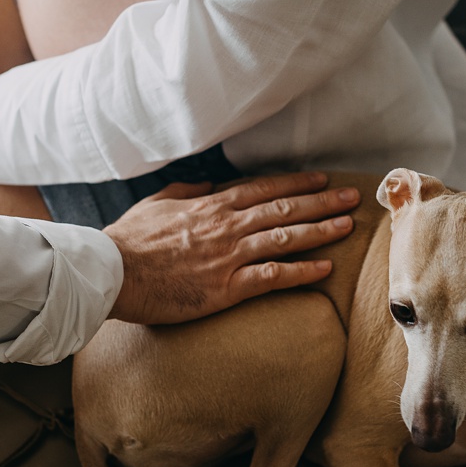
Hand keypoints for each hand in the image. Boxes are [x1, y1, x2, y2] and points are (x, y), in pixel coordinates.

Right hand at [104, 172, 360, 324]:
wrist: (113, 272)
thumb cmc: (129, 240)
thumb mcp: (157, 203)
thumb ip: (186, 191)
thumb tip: (206, 183)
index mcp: (211, 204)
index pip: (264, 188)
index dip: (296, 183)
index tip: (322, 179)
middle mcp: (228, 225)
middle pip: (284, 208)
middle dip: (321, 201)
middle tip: (352, 197)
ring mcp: (230, 256)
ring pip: (286, 238)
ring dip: (320, 230)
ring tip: (348, 226)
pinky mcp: (227, 287)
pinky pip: (274, 277)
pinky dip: (302, 272)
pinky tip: (326, 269)